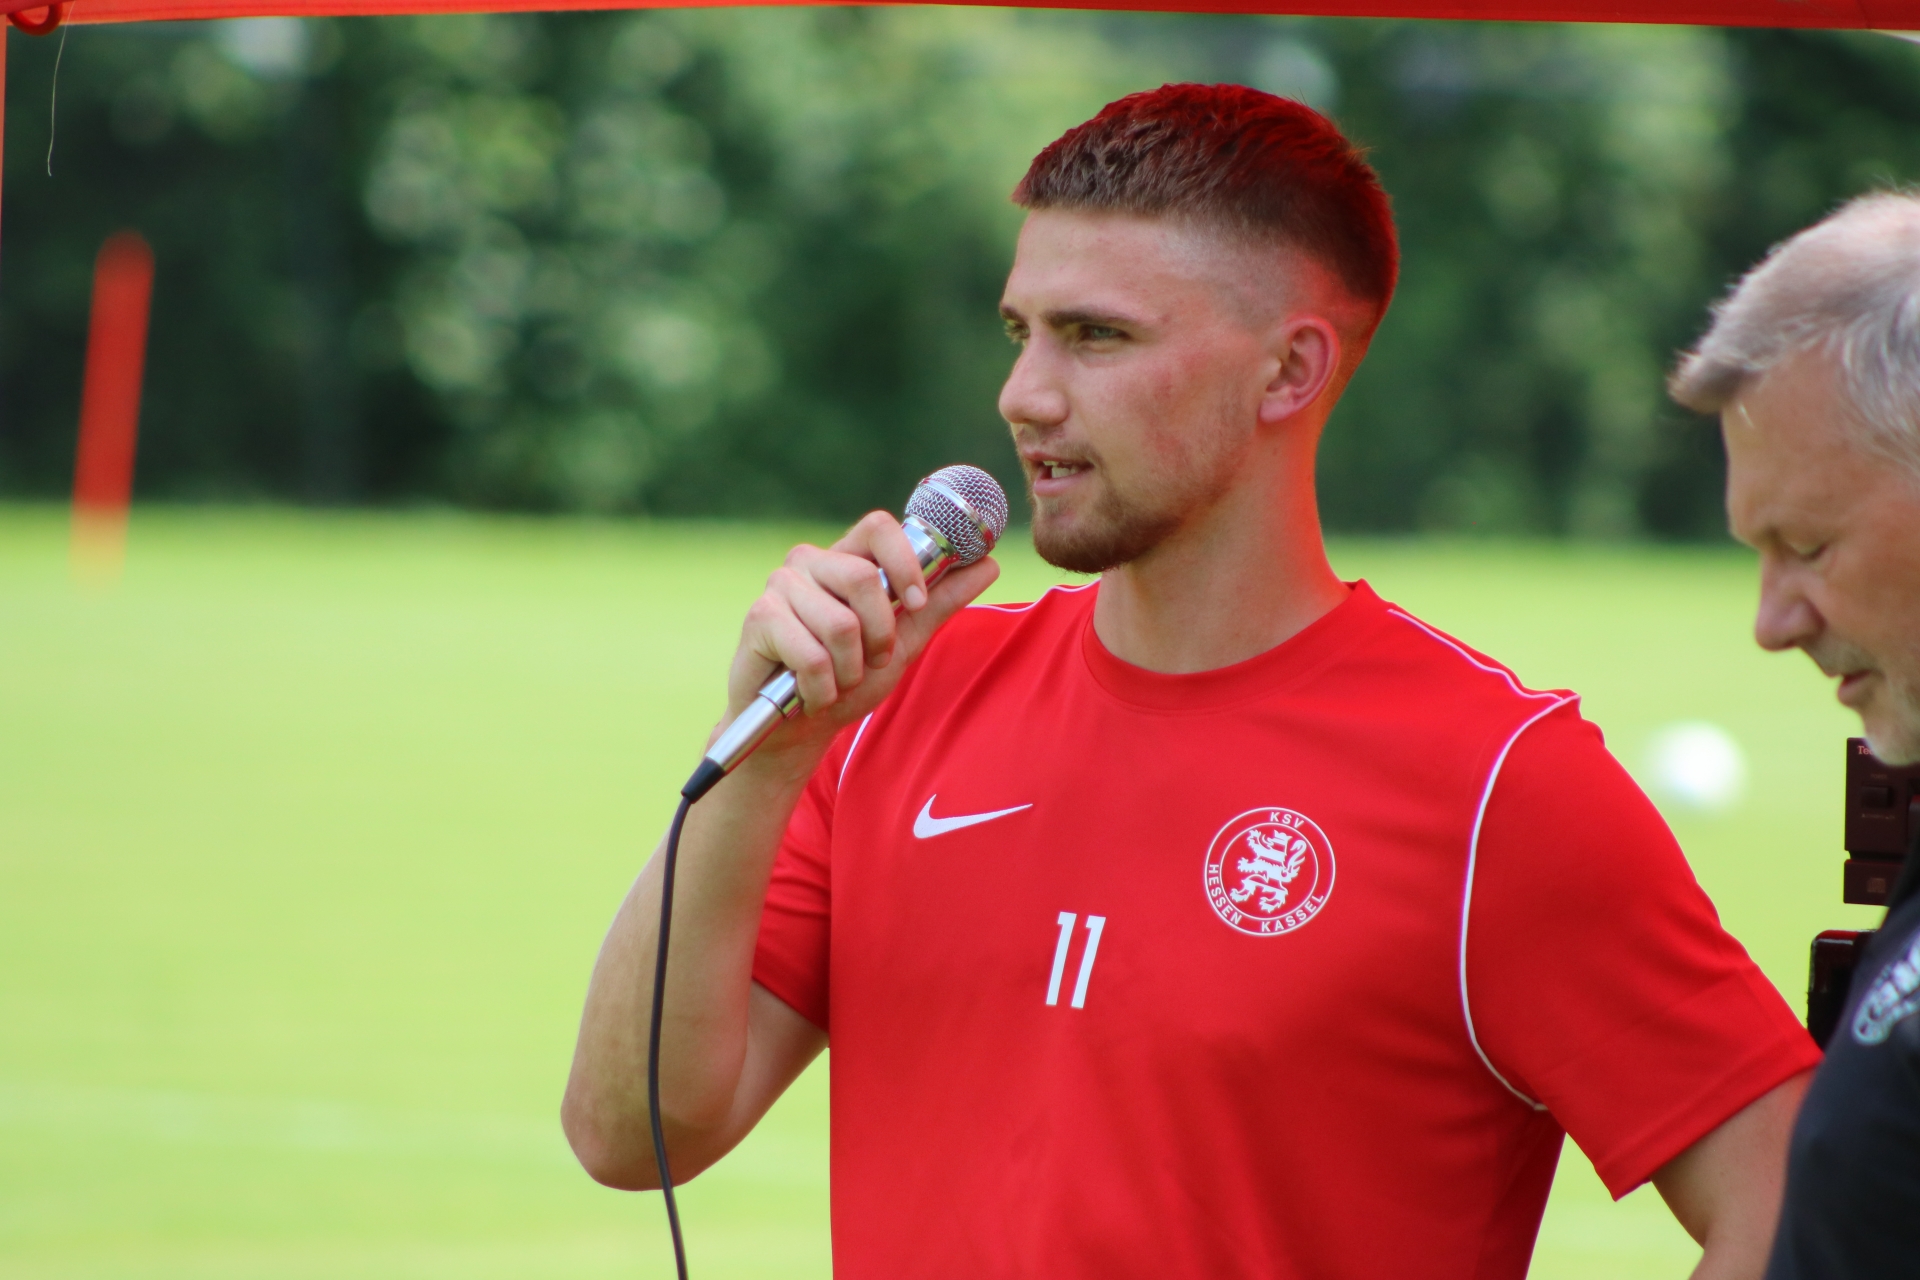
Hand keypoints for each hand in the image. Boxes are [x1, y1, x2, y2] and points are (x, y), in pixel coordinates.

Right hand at [722, 510, 998, 764]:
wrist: (796, 729)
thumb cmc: (847, 679)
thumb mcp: (904, 642)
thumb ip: (941, 603)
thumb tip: (990, 564)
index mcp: (846, 559)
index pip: (879, 526)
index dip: (906, 561)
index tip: (916, 602)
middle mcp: (809, 563)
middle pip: (865, 577)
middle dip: (881, 634)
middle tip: (870, 660)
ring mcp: (780, 587)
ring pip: (842, 624)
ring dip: (850, 669)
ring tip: (835, 679)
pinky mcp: (759, 619)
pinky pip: (813, 655)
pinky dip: (822, 687)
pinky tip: (810, 692)